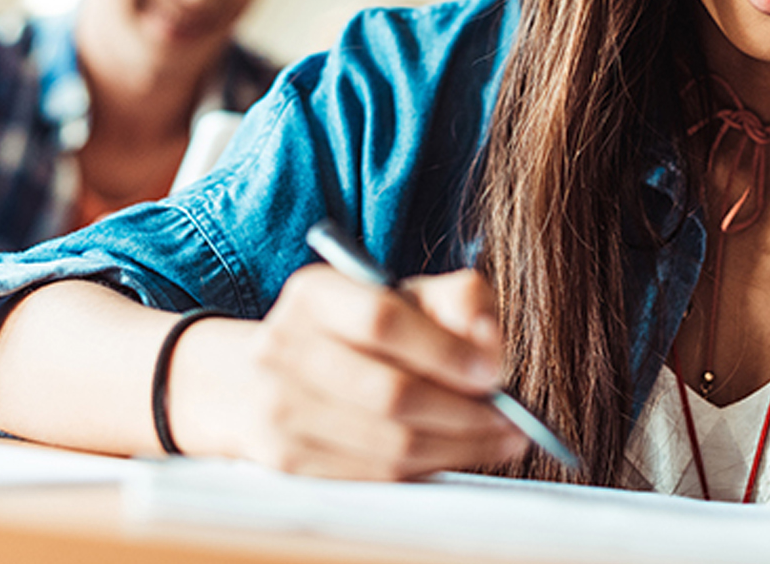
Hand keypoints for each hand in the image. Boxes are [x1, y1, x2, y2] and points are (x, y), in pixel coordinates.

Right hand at [174, 264, 527, 478]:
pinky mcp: (286, 460)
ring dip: (457, 448)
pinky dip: (427, 470)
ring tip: (499, 440)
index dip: (444, 350)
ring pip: (387, 444)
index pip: (382, 319)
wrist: (258, 378)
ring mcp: (279, 408)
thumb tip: (489, 343)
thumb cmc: (354, 332)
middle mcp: (284, 347)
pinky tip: (457, 455)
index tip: (494, 373)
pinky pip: (373, 477)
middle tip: (511, 420)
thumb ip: (456, 300)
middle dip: (464, 412)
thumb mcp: (401, 295)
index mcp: (315, 293)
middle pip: (389, 393)